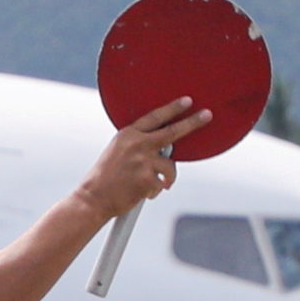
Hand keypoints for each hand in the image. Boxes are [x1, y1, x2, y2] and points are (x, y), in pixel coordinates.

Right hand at [77, 98, 212, 222]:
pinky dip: (155, 190)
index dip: (173, 108)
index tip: (187, 101)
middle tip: (207, 115)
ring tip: (149, 183)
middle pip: (172, 132)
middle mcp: (137, 145)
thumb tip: (166, 144)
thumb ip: (138, 144)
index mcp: (128, 135)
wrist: (93, 199)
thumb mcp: (117, 152)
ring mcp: (143, 162)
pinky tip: (140, 192)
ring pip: (170, 166)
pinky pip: (162, 183)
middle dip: (192, 122)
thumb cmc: (105, 178)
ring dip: (166, 177)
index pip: (155, 117)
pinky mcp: (148, 179)